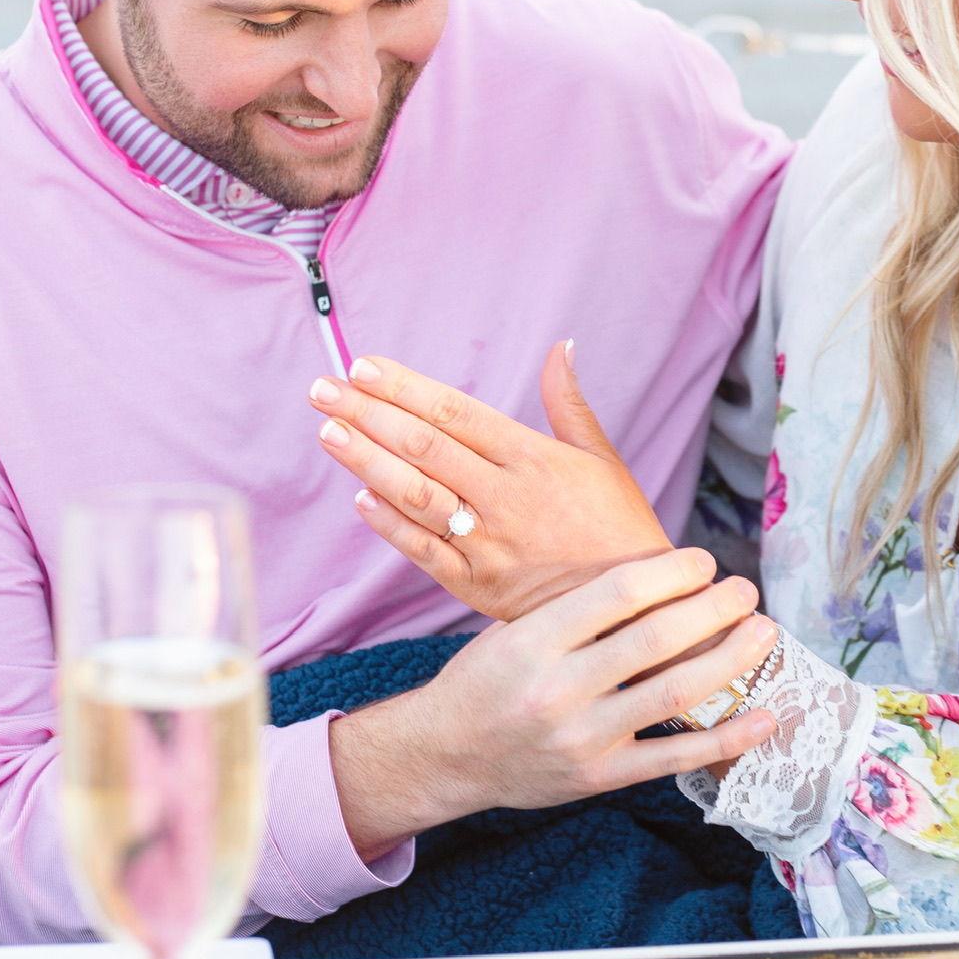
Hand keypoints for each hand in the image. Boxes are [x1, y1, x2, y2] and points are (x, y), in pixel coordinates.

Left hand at [309, 341, 672, 620]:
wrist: (637, 612)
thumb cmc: (620, 529)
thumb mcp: (604, 460)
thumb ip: (570, 403)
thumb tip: (561, 346)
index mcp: (534, 459)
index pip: (455, 412)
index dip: (405, 388)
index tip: (364, 367)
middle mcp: (505, 497)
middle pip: (424, 447)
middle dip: (367, 414)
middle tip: (322, 388)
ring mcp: (488, 544)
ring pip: (416, 494)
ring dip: (367, 460)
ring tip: (328, 431)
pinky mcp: (478, 586)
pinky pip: (424, 551)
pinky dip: (390, 524)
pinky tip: (360, 496)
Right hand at [325, 548, 780, 855]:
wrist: (445, 754)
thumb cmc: (487, 678)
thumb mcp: (514, 628)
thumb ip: (576, 607)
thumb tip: (661, 576)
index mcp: (534, 640)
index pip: (619, 594)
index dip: (673, 571)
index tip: (704, 560)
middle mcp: (558, 689)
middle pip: (656, 639)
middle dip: (714, 608)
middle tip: (745, 589)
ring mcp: (582, 738)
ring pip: (674, 693)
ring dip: (731, 659)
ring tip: (765, 632)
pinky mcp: (600, 777)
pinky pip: (675, 758)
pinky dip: (726, 738)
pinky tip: (766, 716)